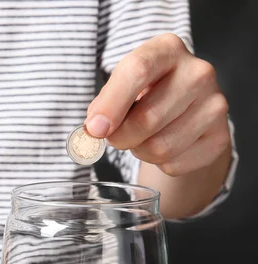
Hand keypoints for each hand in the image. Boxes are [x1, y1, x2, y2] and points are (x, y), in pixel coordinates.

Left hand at [86, 33, 230, 176]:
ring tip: (142, 137)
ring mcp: (214, 104)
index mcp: (167, 49)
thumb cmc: (144, 95)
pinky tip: (164, 145)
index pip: (137, 70)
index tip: (94, 128)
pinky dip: (158, 163)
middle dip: (120, 137)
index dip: (111, 104)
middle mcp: (198, 72)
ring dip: (140, 151)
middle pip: (147, 118)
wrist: (183, 111)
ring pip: (161, 147)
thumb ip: (104, 104)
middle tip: (115, 136)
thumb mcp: (120, 87)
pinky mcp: (220, 136)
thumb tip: (95, 129)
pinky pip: (174, 163)